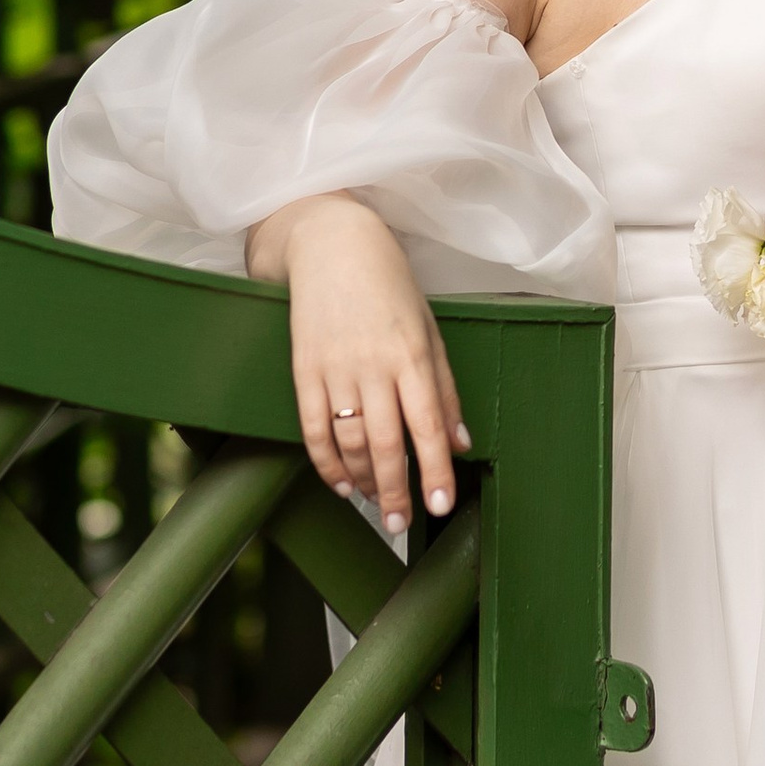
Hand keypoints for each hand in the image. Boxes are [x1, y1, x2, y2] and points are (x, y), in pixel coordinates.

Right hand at [247, 193, 468, 531]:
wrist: (330, 242)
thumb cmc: (388, 282)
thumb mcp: (428, 326)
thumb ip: (444, 386)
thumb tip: (461, 441)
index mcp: (412, 353)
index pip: (427, 425)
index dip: (434, 470)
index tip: (441, 505)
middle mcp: (374, 365)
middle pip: (385, 443)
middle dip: (395, 490)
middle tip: (399, 523)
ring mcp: (335, 368)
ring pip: (349, 442)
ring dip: (363, 480)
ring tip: (375, 502)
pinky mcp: (303, 369)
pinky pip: (313, 429)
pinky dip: (326, 463)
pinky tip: (340, 482)